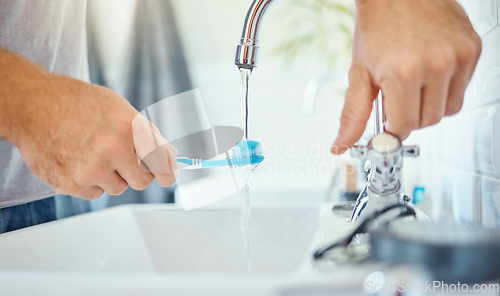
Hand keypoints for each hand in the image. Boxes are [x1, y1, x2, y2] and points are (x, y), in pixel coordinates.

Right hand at [0, 49, 177, 198]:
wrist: (32, 104)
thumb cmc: (77, 103)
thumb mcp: (119, 108)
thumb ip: (146, 134)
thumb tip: (170, 156)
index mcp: (129, 128)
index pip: (161, 162)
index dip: (167, 172)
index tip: (169, 177)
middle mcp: (112, 150)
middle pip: (142, 181)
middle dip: (137, 172)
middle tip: (123, 159)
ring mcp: (91, 169)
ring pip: (118, 188)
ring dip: (112, 176)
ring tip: (94, 153)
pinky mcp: (72, 184)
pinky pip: (95, 193)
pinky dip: (91, 182)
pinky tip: (79, 160)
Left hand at [331, 0, 480, 153]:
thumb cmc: (378, 25)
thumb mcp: (359, 73)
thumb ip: (353, 114)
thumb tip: (341, 144)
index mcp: (403, 72)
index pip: (404, 125)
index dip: (393, 125)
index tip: (388, 118)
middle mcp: (436, 64)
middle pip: (428, 121)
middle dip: (410, 114)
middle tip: (397, 93)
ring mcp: (458, 55)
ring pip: (449, 109)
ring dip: (430, 104)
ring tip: (414, 81)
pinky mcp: (473, 48)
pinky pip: (462, 88)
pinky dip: (446, 87)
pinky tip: (430, 70)